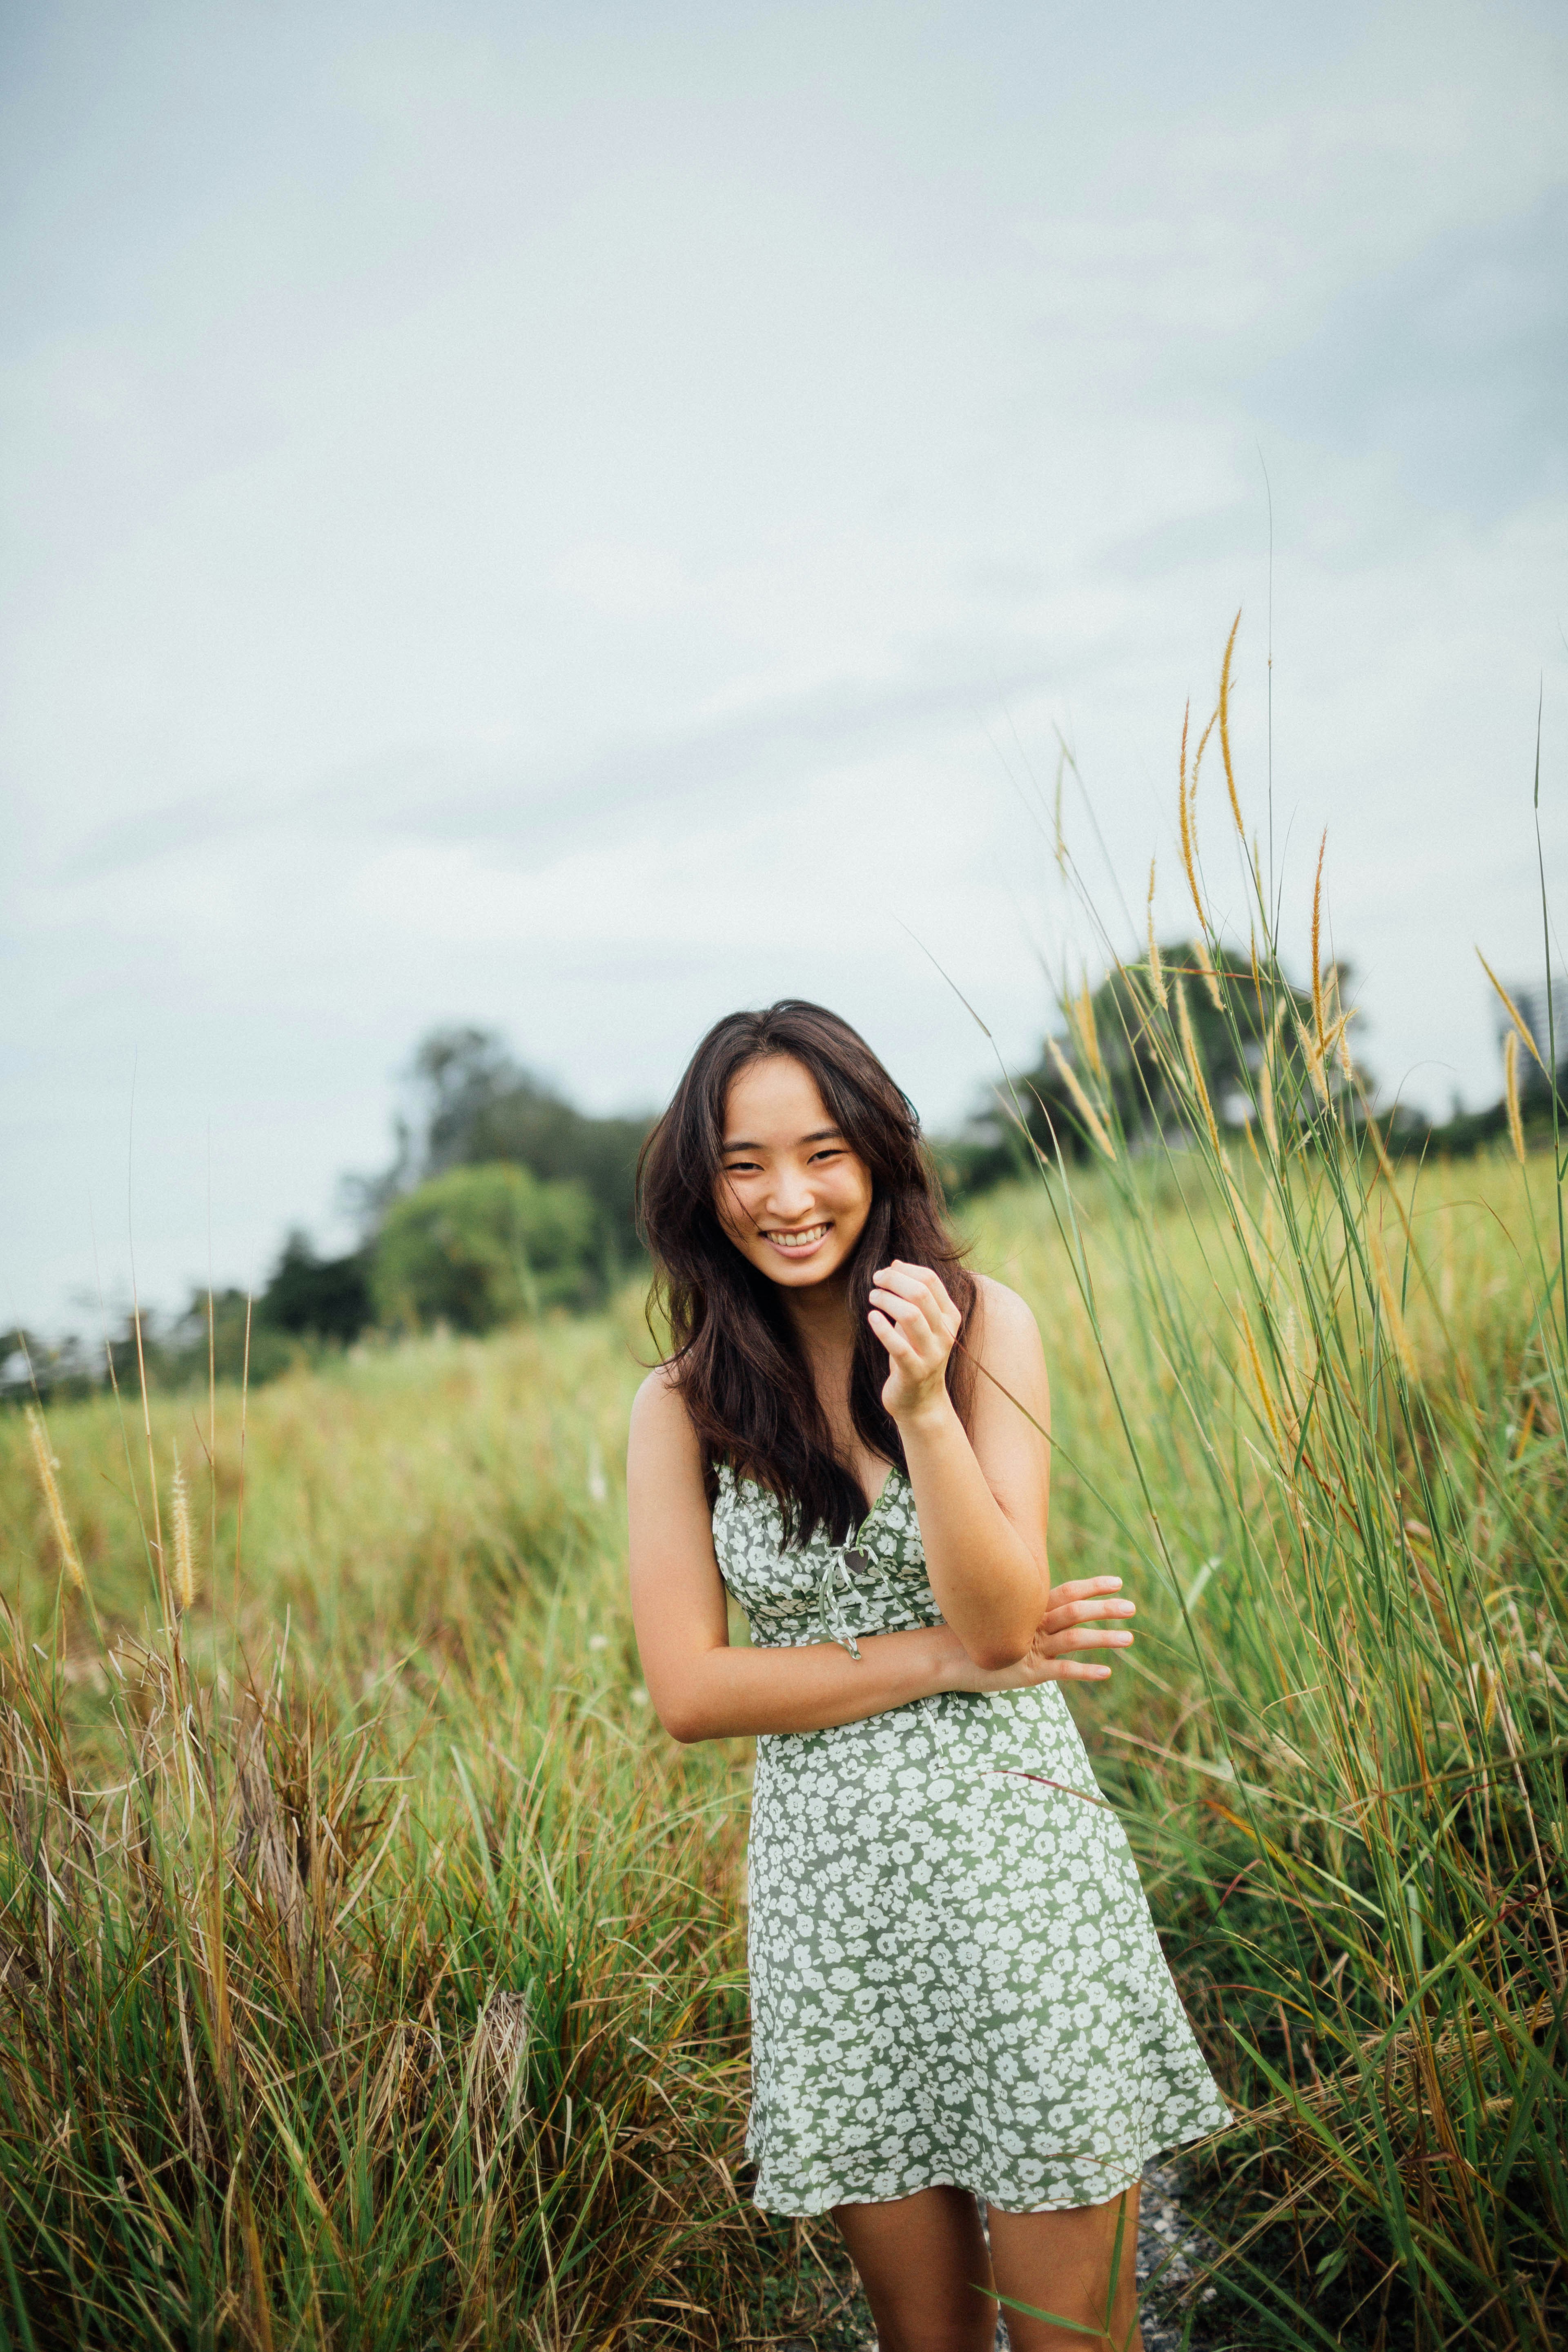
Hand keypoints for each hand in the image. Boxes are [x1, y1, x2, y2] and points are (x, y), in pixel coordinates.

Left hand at [868, 1261, 961, 1423]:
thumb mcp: (919, 1323)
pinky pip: (899, 1346)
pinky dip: (882, 1328)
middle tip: (876, 1280)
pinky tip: (872, 1317)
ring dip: (887, 1300)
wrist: (921, 1401)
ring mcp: (932, 1354)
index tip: (886, 1270)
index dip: (905, 1269)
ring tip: (872, 1297)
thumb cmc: (916, 1354)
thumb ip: (913, 1295)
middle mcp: (945, 1333)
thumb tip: (896, 1263)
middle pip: (921, 1293)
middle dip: (894, 1280)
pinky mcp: (914, 1372)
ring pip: (911, 1315)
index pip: (930, 1280)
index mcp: (949, 1317)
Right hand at [942, 1577, 1135, 1690]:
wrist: (944, 1657)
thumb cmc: (973, 1636)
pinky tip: (1106, 1672)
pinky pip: (1061, 1671)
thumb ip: (1023, 1612)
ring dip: (1103, 1638)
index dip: (1092, 1587)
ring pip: (1074, 1638)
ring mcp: (1031, 1647)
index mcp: (1029, 1609)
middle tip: (1131, 1607)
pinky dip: (1084, 1671)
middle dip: (1105, 1608)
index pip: (1066, 1592)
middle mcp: (1033, 1624)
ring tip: (1129, 1638)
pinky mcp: (1027, 1671)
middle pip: (1075, 1611)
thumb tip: (1044, 1607)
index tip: (1117, 1582)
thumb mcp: (1001, 1619)